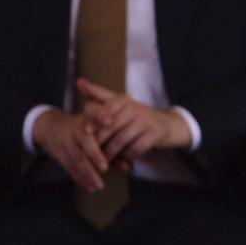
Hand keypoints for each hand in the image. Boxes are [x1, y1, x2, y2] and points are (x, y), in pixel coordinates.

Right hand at [32, 109, 107, 192]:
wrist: (53, 127)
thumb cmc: (87, 131)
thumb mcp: (99, 132)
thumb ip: (114, 146)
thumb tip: (127, 166)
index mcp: (88, 117)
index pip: (94, 112)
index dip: (101, 115)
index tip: (111, 121)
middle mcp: (75, 127)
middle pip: (84, 139)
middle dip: (94, 154)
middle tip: (105, 168)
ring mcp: (65, 139)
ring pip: (76, 156)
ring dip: (88, 173)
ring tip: (99, 186)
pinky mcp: (57, 152)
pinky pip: (69, 166)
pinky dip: (80, 178)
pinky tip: (89, 187)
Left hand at [76, 78, 191, 160]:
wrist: (167, 124)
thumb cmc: (135, 116)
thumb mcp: (119, 103)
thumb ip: (98, 95)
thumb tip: (78, 82)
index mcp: (121, 99)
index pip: (102, 108)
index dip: (92, 120)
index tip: (84, 130)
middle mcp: (133, 107)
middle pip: (108, 128)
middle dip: (97, 143)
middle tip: (88, 155)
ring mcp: (145, 120)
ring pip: (120, 140)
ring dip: (110, 154)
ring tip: (102, 162)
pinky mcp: (155, 133)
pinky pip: (135, 148)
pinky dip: (128, 156)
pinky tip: (124, 160)